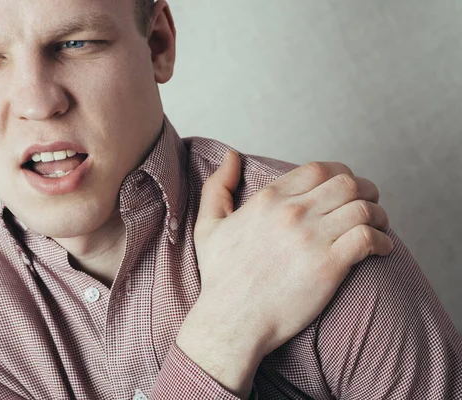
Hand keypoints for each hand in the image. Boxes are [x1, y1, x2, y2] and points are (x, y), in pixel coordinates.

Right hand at [176, 152, 392, 398]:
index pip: (318, 169)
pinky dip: (382, 240)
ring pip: (363, 209)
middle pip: (347, 183)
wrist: (232, 320)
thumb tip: (231, 157)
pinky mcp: (328, 267)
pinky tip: (382, 248)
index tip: (346, 186)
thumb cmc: (221, 277)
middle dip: (366, 190)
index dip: (340, 172)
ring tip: (379, 226)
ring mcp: (311, 239)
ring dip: (378, 215)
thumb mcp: (208, 226)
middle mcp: (292, 213)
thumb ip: (217, 187)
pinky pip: (368, 239)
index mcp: (268, 200)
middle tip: (370, 202)